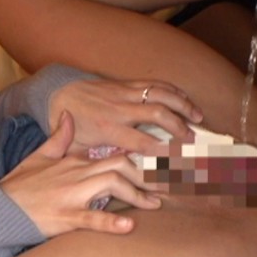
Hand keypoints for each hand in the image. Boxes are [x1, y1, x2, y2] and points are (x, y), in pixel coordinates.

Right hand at [0, 110, 161, 237]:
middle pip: (121, 165)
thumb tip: (67, 115)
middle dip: (148, 174)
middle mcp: (77, 174)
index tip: (164, 166)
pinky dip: (111, 222)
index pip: (116, 154)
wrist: (0, 207)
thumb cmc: (21, 185)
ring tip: (156, 204)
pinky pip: (91, 218)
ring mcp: (72, 195)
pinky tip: (129, 225)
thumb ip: (59, 137)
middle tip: (168, 185)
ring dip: (137, 195)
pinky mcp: (65, 217)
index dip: (143, 159)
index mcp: (74, 161)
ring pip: (111, 185)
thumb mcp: (39, 156)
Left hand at [48, 78, 202, 155]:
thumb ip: (99, 161)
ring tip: (198, 117)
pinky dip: (172, 90)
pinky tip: (185, 99)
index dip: (162, 151)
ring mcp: (124, 93)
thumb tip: (121, 173)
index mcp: (108, 129)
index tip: (178, 162)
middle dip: (178, 127)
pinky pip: (154, 84)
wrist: (58, 95)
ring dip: (182, 104)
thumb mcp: (79, 149)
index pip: (141, 141)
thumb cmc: (70, 127)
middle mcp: (119, 109)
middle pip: (157, 114)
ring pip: (160, 94)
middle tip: (192, 140)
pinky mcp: (126, 84)